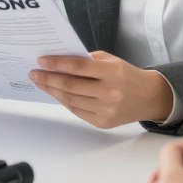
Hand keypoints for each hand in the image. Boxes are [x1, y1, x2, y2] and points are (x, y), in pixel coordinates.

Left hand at [27, 51, 173, 127]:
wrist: (149, 97)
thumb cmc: (126, 74)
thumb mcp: (111, 60)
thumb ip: (87, 60)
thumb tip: (58, 62)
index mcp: (112, 73)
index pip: (78, 66)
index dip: (57, 63)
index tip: (40, 60)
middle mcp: (110, 93)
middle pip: (70, 86)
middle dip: (48, 79)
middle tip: (34, 73)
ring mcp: (106, 110)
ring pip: (70, 100)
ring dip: (52, 90)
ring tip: (41, 82)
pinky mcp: (102, 122)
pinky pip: (77, 110)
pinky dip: (64, 101)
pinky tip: (55, 93)